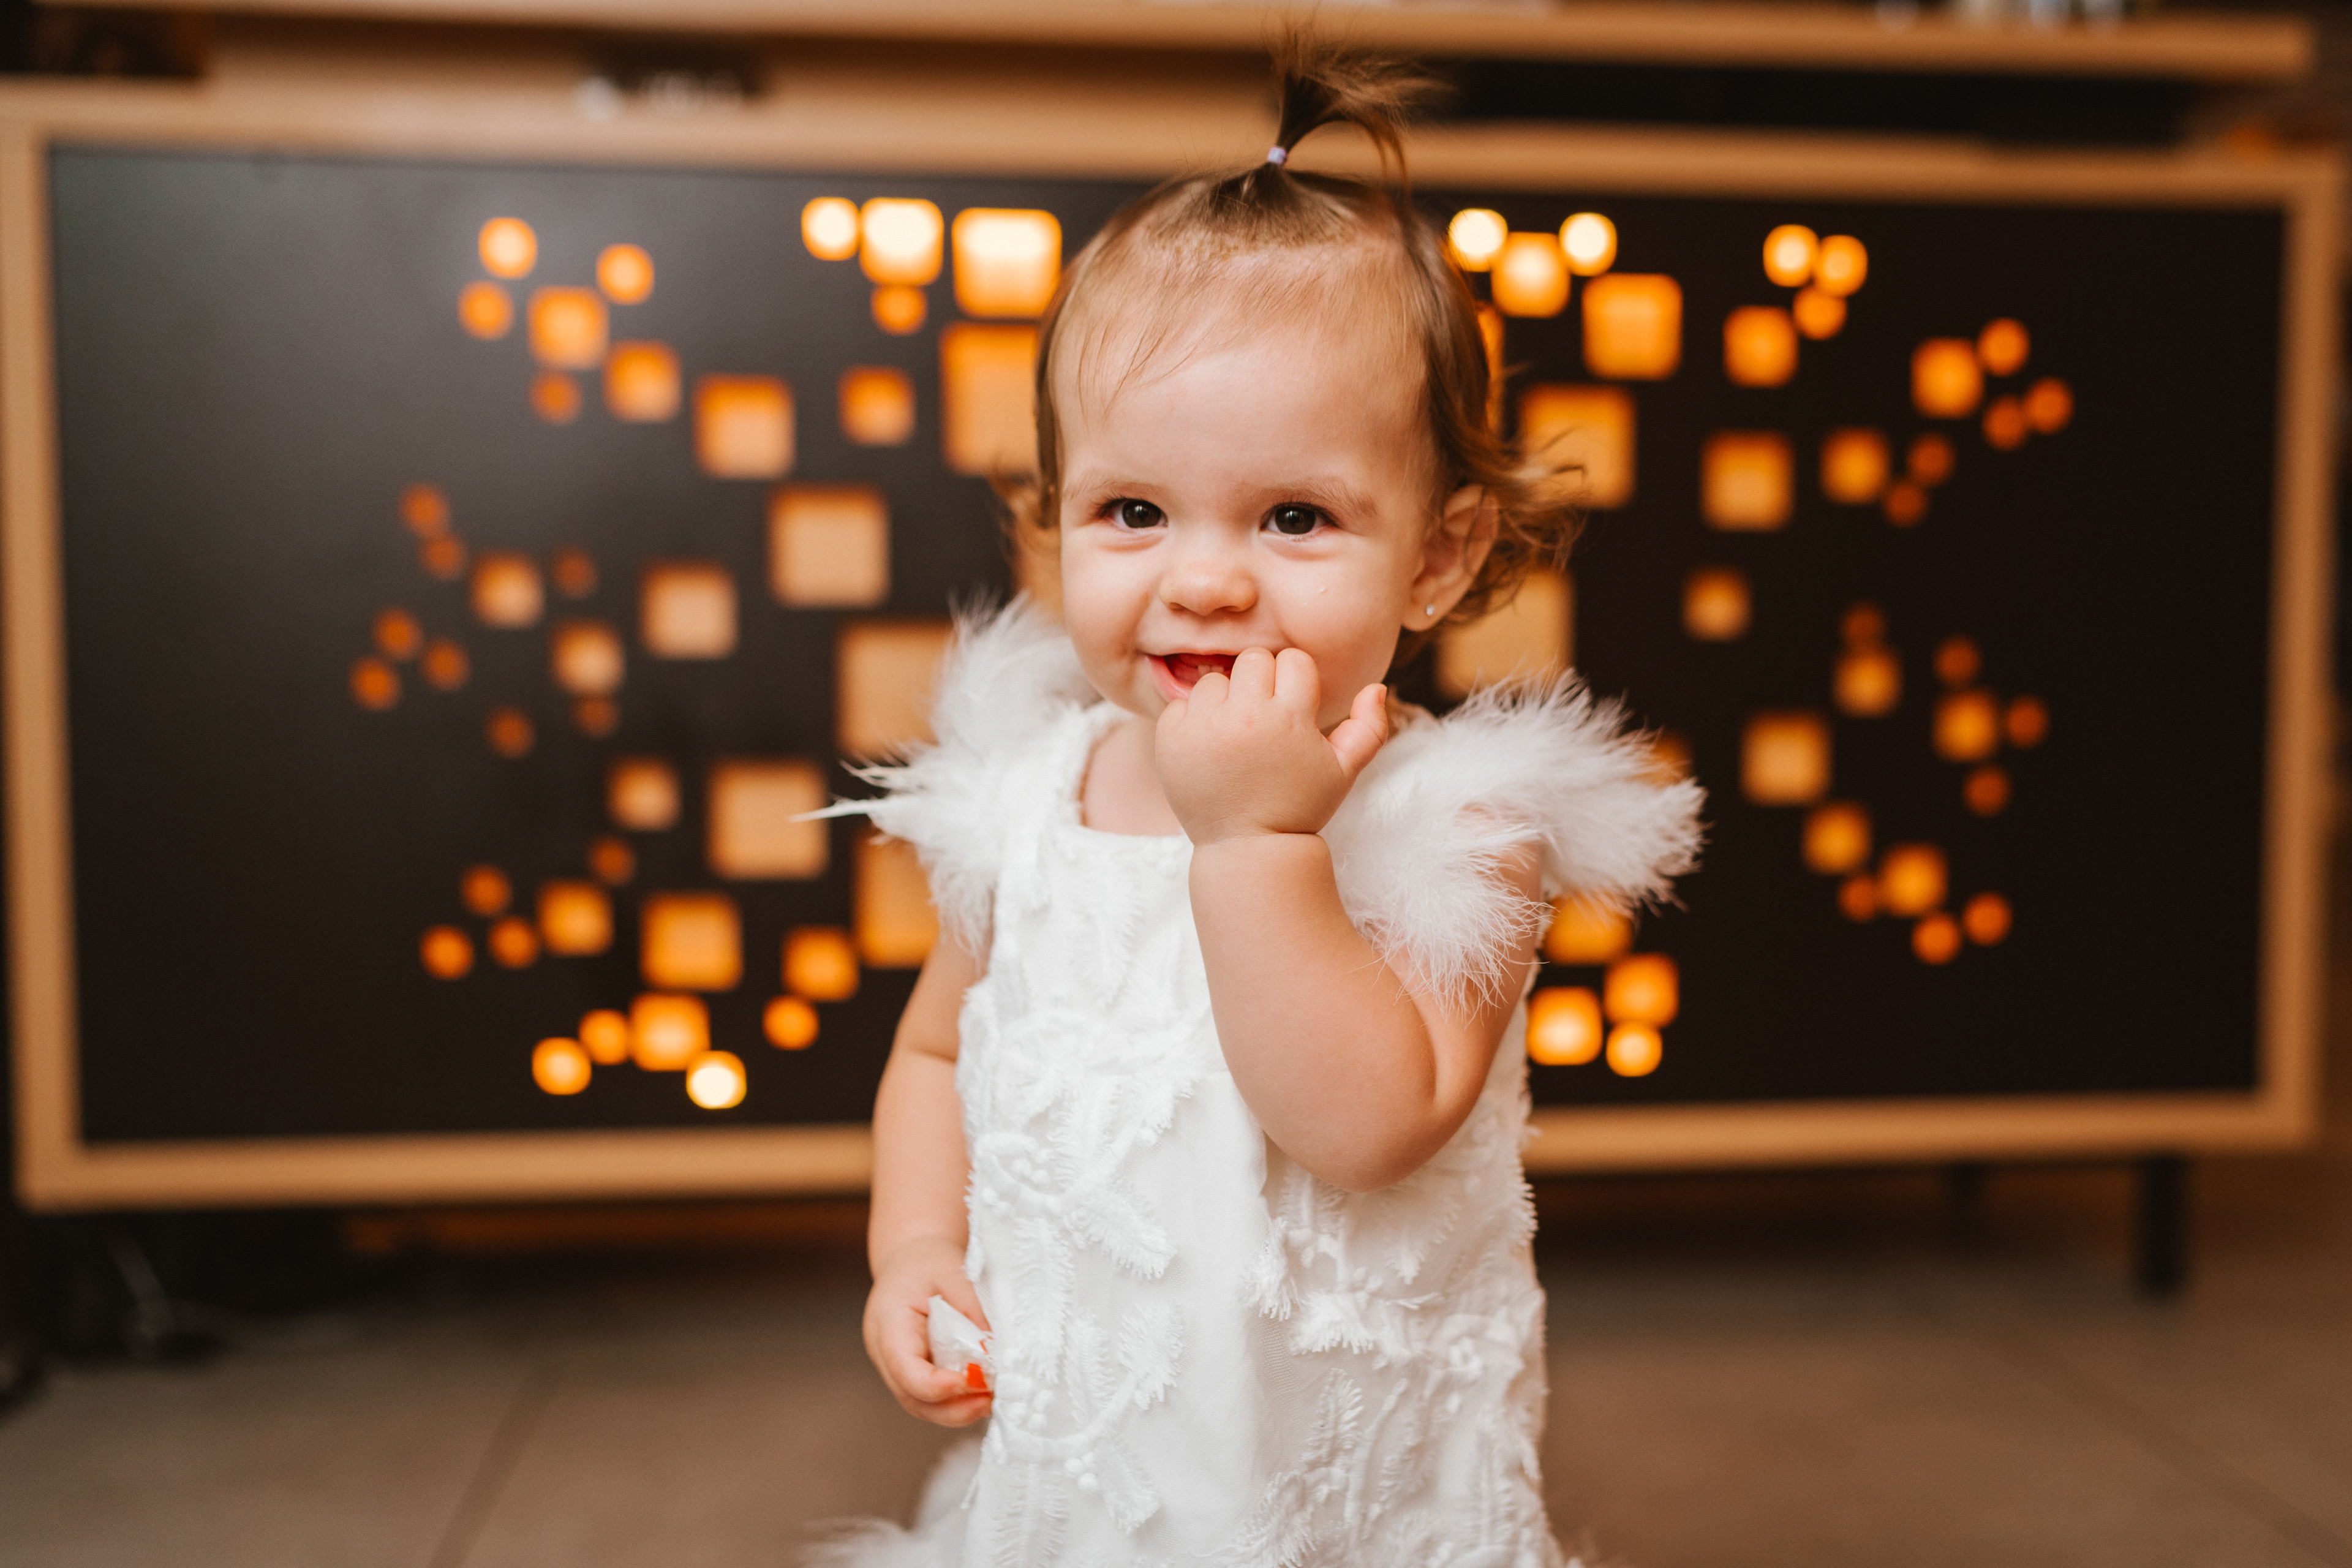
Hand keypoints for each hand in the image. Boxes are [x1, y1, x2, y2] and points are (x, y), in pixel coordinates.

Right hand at [863, 1237, 992, 1426]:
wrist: (909, 1258)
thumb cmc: (927, 1262)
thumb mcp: (953, 1274)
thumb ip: (973, 1311)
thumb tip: (997, 1351)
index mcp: (888, 1324)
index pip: (904, 1368)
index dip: (936, 1385)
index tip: (971, 1381)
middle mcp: (885, 1352)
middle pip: (912, 1397)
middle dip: (951, 1409)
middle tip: (988, 1401)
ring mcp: (895, 1366)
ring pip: (920, 1404)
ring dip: (956, 1411)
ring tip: (989, 1400)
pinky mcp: (911, 1372)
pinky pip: (929, 1398)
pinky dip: (955, 1402)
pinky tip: (981, 1394)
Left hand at [1154, 647, 1388, 845]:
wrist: (1246, 849)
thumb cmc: (1298, 807)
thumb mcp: (1343, 773)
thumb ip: (1369, 728)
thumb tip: (1377, 687)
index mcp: (1288, 719)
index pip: (1293, 659)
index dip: (1296, 681)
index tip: (1293, 709)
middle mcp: (1244, 718)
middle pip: (1253, 659)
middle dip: (1261, 682)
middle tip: (1263, 718)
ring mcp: (1203, 728)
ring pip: (1215, 679)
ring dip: (1226, 701)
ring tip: (1235, 737)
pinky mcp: (1170, 741)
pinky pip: (1181, 704)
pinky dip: (1194, 721)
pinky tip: (1210, 749)